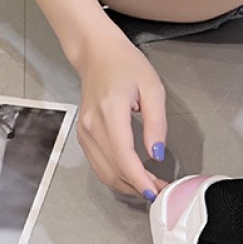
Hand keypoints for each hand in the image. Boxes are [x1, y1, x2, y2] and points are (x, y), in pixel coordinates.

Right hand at [74, 30, 168, 200]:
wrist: (97, 53)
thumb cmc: (126, 64)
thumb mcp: (153, 88)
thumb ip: (156, 122)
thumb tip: (157, 153)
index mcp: (110, 112)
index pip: (123, 157)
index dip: (139, 179)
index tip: (155, 191)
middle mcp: (92, 125)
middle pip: (112, 169)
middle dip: (136, 186)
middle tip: (159, 190)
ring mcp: (84, 131)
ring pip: (103, 171)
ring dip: (126, 184)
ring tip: (149, 185)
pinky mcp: (83, 134)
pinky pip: (98, 163)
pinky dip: (115, 175)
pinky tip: (133, 175)